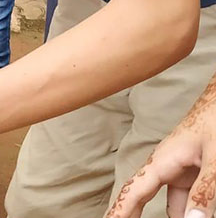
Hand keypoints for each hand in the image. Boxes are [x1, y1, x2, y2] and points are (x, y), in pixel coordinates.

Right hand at [106, 77, 215, 217]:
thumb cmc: (215, 118)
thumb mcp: (214, 158)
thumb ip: (203, 190)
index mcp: (162, 161)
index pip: (133, 192)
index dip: (119, 211)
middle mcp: (166, 167)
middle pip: (143, 198)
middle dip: (133, 214)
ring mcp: (181, 170)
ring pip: (173, 203)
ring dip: (177, 215)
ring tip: (187, 217)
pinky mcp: (195, 171)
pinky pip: (190, 197)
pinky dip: (191, 209)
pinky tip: (198, 215)